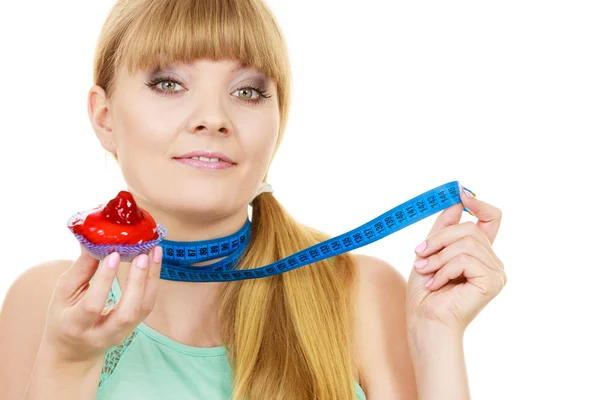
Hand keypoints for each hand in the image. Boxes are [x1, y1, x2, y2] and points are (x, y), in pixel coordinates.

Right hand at [40, 245, 162, 363]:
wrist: (74, 351)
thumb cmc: (64, 316)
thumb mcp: (63, 294)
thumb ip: (81, 269)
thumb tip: (94, 239)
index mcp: (75, 325)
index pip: (93, 305)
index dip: (104, 279)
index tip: (114, 254)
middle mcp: (101, 334)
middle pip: (126, 312)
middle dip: (136, 281)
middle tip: (141, 254)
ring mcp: (121, 334)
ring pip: (142, 309)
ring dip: (151, 278)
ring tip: (154, 251)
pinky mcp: (133, 328)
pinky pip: (147, 305)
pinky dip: (153, 282)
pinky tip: (155, 261)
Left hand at [406, 187, 505, 333]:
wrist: (424, 321)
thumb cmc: (425, 292)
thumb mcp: (431, 251)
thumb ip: (444, 227)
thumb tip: (455, 199)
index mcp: (479, 253)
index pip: (491, 218)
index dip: (478, 203)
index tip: (460, 193)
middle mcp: (492, 261)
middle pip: (471, 228)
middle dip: (440, 238)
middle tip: (420, 254)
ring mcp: (496, 272)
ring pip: (466, 243)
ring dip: (439, 257)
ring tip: (427, 273)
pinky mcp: (493, 282)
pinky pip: (466, 259)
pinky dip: (444, 270)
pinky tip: (436, 285)